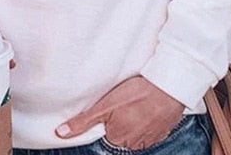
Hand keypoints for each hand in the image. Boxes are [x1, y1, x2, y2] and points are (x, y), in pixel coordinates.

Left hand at [55, 75, 184, 149]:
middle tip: (125, 101)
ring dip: (135, 118)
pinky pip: (150, 128)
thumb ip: (84, 121)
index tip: (113, 106)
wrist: (169, 87)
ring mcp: (149, 139)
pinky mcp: (162, 131)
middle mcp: (133, 144)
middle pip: (120, 132)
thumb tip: (61, 133)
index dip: (108, 117)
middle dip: (121, 118)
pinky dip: (148, 118)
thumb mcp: (106, 104)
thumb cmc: (137, 93)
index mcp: (117, 138)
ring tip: (137, 101)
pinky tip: (148, 106)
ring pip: (135, 130)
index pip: (106, 132)